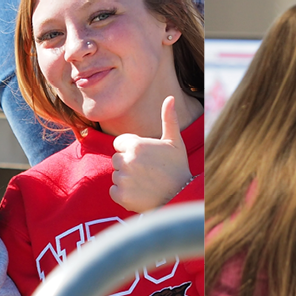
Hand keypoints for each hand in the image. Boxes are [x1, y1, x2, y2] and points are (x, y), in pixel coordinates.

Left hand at [110, 97, 191, 212]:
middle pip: (117, 159)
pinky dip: (123, 194)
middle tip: (147, 171)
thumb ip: (168, 119)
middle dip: (128, 164)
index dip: (132, 150)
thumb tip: (170, 98)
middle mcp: (127, 161)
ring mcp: (123, 179)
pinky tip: (140, 193)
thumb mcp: (174, 142)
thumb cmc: (178, 167)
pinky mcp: (121, 196)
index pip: (119, 144)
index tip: (146, 157)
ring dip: (127, 179)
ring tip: (145, 182)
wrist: (181, 197)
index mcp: (136, 145)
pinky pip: (114, 191)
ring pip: (116, 175)